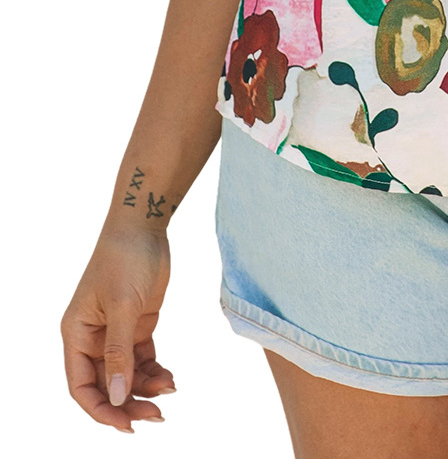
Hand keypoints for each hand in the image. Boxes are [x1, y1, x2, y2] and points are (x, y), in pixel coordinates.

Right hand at [61, 226, 175, 434]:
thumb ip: (119, 353)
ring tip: (169, 391)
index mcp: (76, 334)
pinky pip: (142, 360)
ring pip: (126, 375)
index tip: (125, 424)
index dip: (100, 409)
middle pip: (106, 385)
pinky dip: (155, 372)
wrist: (144, 225)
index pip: (81, 386)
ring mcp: (116, 332)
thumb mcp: (123, 307)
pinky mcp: (138, 325)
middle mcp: (92, 338)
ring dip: (145, 389)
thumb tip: (116, 395)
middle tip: (155, 415)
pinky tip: (170, 379)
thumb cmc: (125, 258)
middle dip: (127, 403)